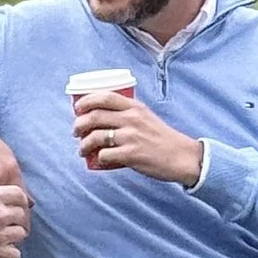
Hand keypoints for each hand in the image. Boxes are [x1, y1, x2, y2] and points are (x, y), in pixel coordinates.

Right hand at [0, 181, 30, 257]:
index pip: (17, 193)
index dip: (18, 199)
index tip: (15, 204)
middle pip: (22, 214)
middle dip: (18, 220)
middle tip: (10, 223)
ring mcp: (1, 233)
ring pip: (21, 233)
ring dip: (15, 237)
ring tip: (7, 239)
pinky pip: (15, 253)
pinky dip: (11, 255)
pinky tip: (3, 254)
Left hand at [72, 88, 203, 185]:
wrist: (182, 157)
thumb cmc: (163, 139)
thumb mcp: (147, 117)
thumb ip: (128, 114)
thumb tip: (103, 117)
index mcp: (135, 107)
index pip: (104, 97)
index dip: (86, 101)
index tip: (77, 108)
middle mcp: (132, 119)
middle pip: (95, 116)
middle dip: (79, 124)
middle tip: (75, 132)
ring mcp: (131, 136)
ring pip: (95, 136)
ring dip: (83, 145)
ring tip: (82, 150)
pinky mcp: (131, 154)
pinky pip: (104, 155)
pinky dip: (98, 158)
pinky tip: (99, 161)